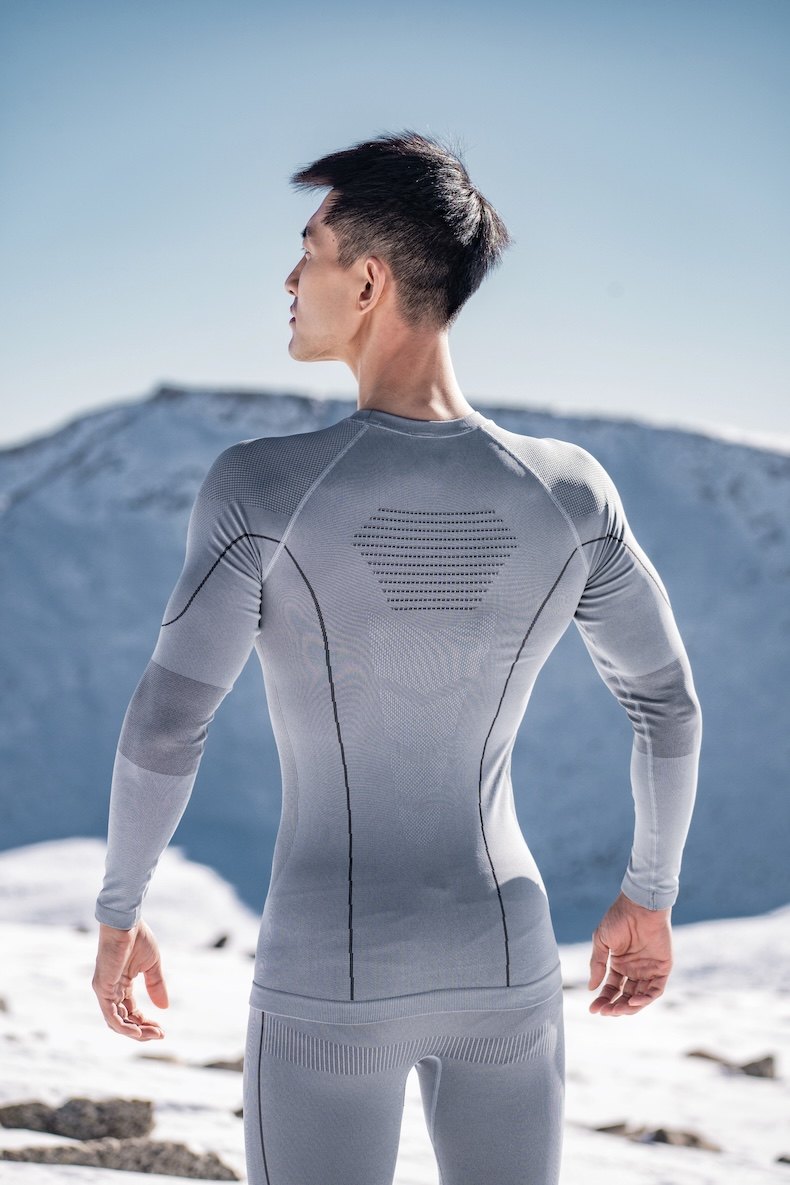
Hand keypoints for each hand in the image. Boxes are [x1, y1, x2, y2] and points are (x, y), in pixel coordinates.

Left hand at [92, 919, 168, 1039]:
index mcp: (121, 985)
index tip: (163, 1030)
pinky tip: (137, 1031)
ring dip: (134, 1032)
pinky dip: (123, 1026)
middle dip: (142, 1031)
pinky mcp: (102, 988)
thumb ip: (156, 985)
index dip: (146, 1023)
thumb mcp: (152, 965)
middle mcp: (110, 990)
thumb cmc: (137, 937)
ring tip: (153, 1034)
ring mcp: (105, 990)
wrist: (127, 921)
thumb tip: (165, 1008)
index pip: (131, 1012)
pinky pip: (110, 1014)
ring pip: (116, 1022)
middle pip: (124, 1021)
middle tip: (160, 1035)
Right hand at [588, 891, 671, 1015]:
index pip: (611, 988)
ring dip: (629, 1006)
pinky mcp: (662, 968)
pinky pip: (656, 990)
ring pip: (640, 997)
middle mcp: (634, 970)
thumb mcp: (602, 941)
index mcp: (619, 964)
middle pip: (625, 996)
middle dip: (615, 1006)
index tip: (593, 1009)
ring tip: (618, 1009)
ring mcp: (648, 970)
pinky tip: (634, 1001)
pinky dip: (646, 998)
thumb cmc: (618, 919)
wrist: (639, 905)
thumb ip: (598, 964)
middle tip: (605, 1012)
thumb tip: (591, 987)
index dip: (603, 1000)